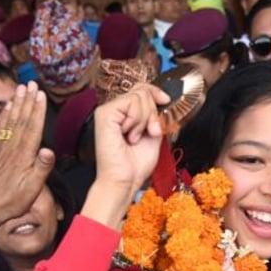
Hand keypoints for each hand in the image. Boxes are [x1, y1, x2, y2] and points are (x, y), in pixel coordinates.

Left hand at [0, 82, 54, 231]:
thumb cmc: (13, 200)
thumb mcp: (33, 188)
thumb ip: (41, 168)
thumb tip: (49, 150)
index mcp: (24, 155)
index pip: (32, 128)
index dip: (37, 110)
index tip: (40, 94)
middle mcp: (12, 148)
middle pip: (22, 120)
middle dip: (27, 101)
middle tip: (31, 83)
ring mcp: (2, 149)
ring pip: (11, 121)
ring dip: (17, 104)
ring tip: (20, 89)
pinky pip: (1, 129)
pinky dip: (5, 116)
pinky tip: (7, 108)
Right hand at [82, 84, 169, 226]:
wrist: (126, 180)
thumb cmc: (136, 164)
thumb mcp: (154, 133)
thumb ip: (157, 115)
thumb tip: (165, 99)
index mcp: (124, 113)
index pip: (141, 89)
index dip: (155, 93)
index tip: (166, 101)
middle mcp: (114, 110)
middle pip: (142, 90)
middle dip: (153, 111)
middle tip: (151, 131)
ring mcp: (107, 110)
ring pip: (139, 96)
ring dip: (145, 119)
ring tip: (136, 137)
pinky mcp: (105, 114)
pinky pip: (131, 102)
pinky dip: (137, 119)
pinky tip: (130, 135)